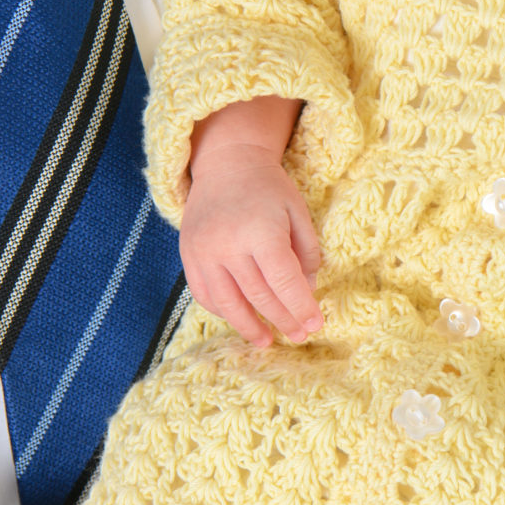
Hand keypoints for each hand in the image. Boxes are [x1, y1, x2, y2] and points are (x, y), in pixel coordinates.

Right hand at [181, 98, 320, 346]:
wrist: (226, 163)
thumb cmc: (269, 188)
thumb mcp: (298, 212)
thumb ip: (307, 252)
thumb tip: (307, 292)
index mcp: (261, 231)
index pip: (284, 281)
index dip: (301, 307)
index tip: (316, 325)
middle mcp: (228, 244)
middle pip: (259, 296)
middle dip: (283, 320)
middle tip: (300, 335)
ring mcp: (203, 252)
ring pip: (228, 303)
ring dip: (249, 327)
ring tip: (267, 341)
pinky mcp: (188, 256)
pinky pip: (205, 294)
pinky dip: (224, 311)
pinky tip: (241, 318)